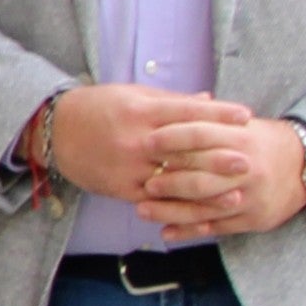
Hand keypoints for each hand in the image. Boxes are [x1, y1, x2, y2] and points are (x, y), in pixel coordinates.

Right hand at [41, 83, 247, 204]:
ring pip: (174, 180)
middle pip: (184, 149)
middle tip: (250, 160)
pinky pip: (157, 200)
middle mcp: (136, 139)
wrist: (55, 132)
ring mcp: (129, 167)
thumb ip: (172, 101)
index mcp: (141, 111)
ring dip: (208, 189)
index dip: (218, 114)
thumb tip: (209, 99)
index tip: (245, 116)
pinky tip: (204, 210)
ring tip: (236, 192)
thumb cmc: (97, 107)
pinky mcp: (122, 189)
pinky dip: (182, 206)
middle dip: (219, 156)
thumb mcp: (133, 95)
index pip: (187, 112)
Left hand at [137, 113, 305, 242]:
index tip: (147, 142)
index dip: (173, 138)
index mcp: (242, 139)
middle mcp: (247, 169)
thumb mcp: (241, 124)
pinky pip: (218, 228)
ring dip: (172, 211)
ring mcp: (252, 197)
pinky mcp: (254, 219)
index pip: (202, 136)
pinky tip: (167, 232)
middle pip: (203, 177)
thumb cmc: (262, 142)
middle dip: (170, 182)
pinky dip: (190, 231)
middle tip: (144, 183)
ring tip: (143, 210)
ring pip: (206, 207)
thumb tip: (166, 112)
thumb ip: (207, 119)